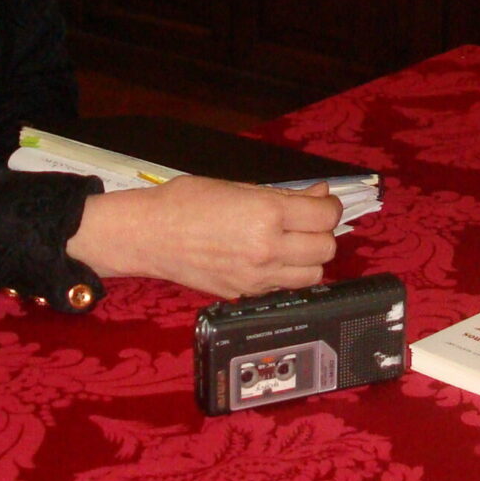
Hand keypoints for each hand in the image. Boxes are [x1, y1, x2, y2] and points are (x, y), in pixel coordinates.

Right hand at [66, 175, 340, 299]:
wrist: (149, 235)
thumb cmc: (187, 202)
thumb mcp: (240, 187)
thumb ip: (286, 196)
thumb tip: (321, 195)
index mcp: (267, 215)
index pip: (325, 216)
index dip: (330, 206)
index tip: (323, 202)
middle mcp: (267, 249)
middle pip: (326, 249)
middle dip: (322, 232)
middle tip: (306, 221)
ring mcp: (257, 277)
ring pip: (314, 275)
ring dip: (311, 258)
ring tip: (293, 243)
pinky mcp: (245, 293)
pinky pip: (286, 288)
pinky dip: (289, 275)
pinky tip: (272, 259)